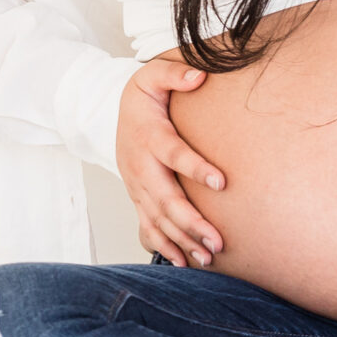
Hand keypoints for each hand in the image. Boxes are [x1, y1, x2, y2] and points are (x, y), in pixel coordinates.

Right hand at [115, 56, 227, 266]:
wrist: (115, 113)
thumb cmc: (143, 96)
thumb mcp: (153, 76)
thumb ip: (174, 73)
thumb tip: (199, 76)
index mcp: (149, 137)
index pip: (174, 153)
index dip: (195, 168)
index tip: (222, 181)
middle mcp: (140, 167)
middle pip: (166, 199)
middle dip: (192, 222)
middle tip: (218, 240)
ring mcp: (137, 186)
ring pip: (158, 219)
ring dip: (182, 240)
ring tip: (208, 257)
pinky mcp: (138, 198)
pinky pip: (148, 227)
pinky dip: (164, 247)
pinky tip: (183, 263)